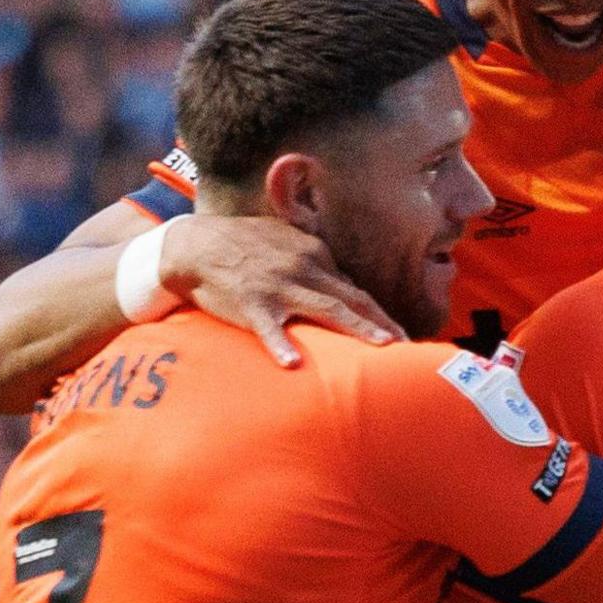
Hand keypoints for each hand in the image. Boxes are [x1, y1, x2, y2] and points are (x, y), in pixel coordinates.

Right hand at [165, 215, 403, 365]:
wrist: (194, 244)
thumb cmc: (242, 243)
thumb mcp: (285, 238)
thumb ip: (315, 257)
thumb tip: (343, 282)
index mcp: (314, 253)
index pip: (354, 287)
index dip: (378, 311)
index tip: (398, 332)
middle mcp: (303, 268)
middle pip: (353, 298)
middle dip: (383, 322)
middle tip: (408, 344)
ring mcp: (278, 287)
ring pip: (327, 309)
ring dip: (357, 328)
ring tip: (381, 347)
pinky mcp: (251, 305)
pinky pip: (268, 328)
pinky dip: (281, 344)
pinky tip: (292, 364)